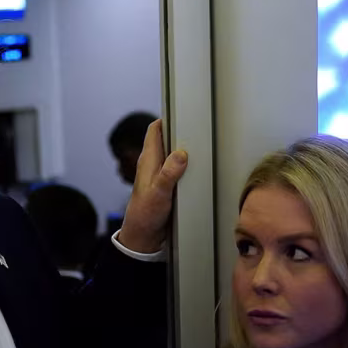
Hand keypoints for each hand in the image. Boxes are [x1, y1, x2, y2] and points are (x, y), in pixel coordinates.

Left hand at [116, 119, 187, 253]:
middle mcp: (154, 164)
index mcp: (148, 160)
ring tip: (204, 144)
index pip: (155, 130)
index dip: (167, 118)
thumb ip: (169, 173)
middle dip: (181, 132)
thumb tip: (181, 154)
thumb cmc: (146, 214)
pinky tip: (199, 168)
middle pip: (167, 140)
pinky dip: (187, 166)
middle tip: (200, 127)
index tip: (182, 110)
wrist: (143, 236)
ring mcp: (160, 175)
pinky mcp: (167, 186)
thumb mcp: (159, 193)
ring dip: (186, 150)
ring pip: (173, 155)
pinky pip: (178, 170)